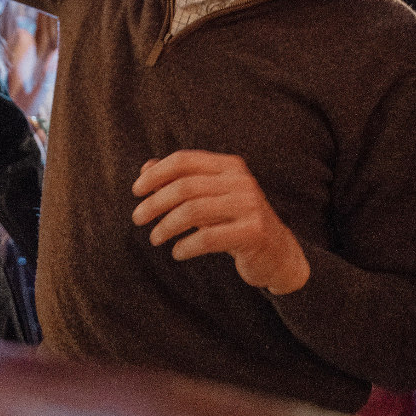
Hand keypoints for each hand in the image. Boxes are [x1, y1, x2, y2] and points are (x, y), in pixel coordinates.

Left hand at [131, 150, 309, 294]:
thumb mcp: (209, 198)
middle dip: (155, 203)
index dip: (155, 174)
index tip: (136, 191)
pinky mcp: (254, 232)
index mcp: (229, 165)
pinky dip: (186, 246)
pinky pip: (208, 238)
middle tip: (137, 219)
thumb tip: (145, 168)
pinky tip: (177, 252)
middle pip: (185, 187)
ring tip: (154, 238)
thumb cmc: (236, 222)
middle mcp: (241, 181)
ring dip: (166, 226)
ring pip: (193, 211)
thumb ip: (180, 181)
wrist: (279, 254)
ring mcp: (250, 205)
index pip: (184, 160)